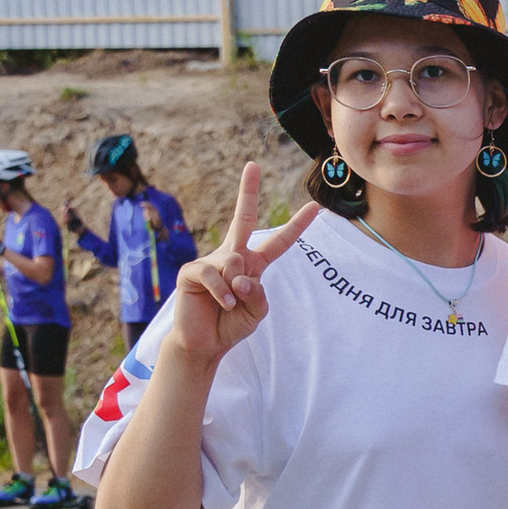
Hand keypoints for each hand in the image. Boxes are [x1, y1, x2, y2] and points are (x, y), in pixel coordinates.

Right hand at [163, 163, 316, 372]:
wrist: (204, 343)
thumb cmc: (231, 325)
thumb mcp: (257, 312)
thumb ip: (258, 294)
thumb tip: (242, 274)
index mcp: (253, 265)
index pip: (279, 242)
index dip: (297, 226)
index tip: (315, 207)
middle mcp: (233, 257)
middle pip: (243, 218)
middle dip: (247, 190)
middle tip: (253, 165)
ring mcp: (211, 261)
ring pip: (235, 262)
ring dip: (237, 289)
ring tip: (229, 304)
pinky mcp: (192, 271)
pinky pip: (215, 274)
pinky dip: (223, 293)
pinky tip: (222, 304)